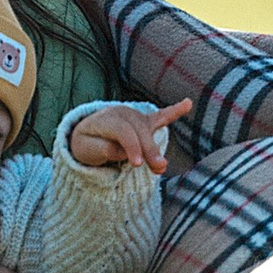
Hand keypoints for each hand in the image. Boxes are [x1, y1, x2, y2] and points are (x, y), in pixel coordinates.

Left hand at [67, 95, 193, 174]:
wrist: (87, 134)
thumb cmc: (87, 144)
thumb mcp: (85, 150)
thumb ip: (100, 149)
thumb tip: (121, 151)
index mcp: (104, 119)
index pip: (122, 130)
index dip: (131, 146)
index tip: (137, 164)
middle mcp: (121, 113)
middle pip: (138, 130)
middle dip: (149, 149)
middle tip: (158, 168)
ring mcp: (134, 116)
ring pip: (149, 129)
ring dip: (156, 147)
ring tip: (162, 166)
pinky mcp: (145, 121)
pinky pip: (161, 116)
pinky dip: (174, 111)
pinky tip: (188, 104)